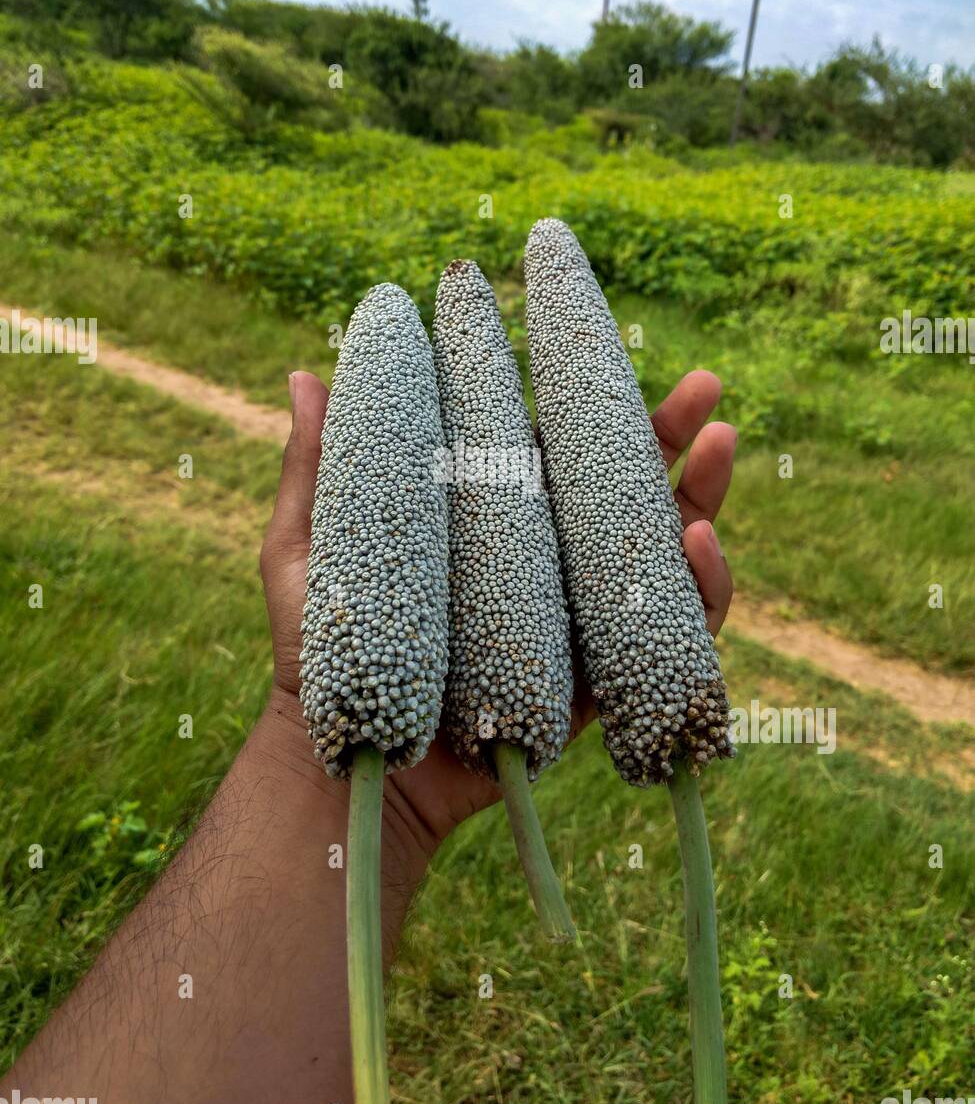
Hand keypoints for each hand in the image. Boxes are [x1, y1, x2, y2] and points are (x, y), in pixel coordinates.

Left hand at [259, 367, 734, 854]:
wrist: (347, 761)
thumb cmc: (318, 652)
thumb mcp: (309, 547)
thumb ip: (318, 465)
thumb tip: (305, 373)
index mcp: (491, 514)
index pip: (554, 443)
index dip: (591, 397)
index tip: (612, 343)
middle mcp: (545, 556)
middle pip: (623, 486)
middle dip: (673, 435)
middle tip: (707, 390)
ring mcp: (577, 614)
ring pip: (658, 550)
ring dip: (703, 498)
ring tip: (723, 446)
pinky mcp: (602, 676)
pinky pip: (670, 634)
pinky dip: (700, 593)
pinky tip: (698, 548)